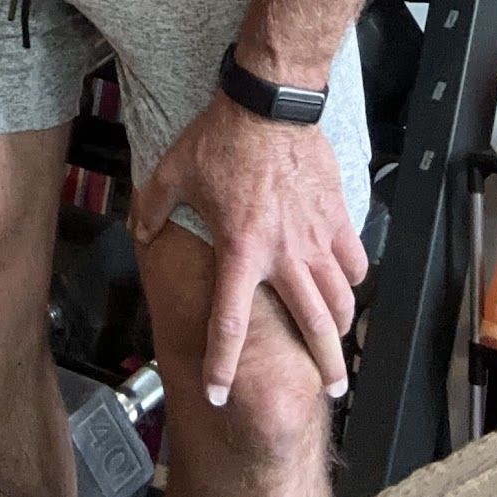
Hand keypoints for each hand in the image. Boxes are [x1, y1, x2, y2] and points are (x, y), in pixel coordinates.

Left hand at [131, 96, 368, 405]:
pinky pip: (355, 262)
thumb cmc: (222, 136)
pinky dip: (354, 280)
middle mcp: (283, 254)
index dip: (222, 363)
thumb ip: (154, 206)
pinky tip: (348, 285)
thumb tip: (142, 230)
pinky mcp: (337, 217)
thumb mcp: (174, 170)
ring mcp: (316, 237)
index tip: (219, 394)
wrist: (269, 103)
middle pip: (312, 325)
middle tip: (332, 390)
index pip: (229, 321)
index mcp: (241, 249)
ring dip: (341, 327)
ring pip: (340, 299)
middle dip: (325, 365)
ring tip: (340, 343)